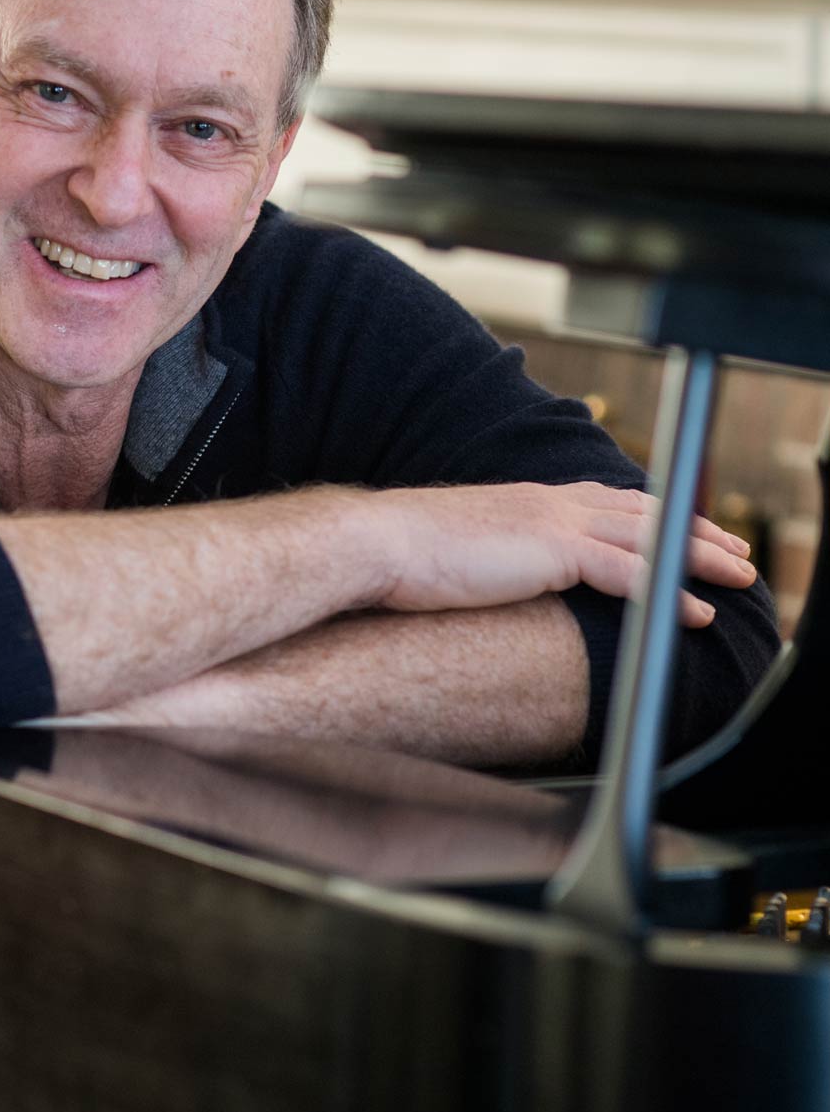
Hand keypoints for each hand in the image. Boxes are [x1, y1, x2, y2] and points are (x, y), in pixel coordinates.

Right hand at [371, 481, 755, 628]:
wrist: (374, 544)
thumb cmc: (399, 557)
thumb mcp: (459, 550)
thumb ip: (492, 556)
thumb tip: (497, 578)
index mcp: (526, 499)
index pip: (606, 500)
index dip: (652, 513)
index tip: (685, 525)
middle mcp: (548, 501)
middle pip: (641, 511)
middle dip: (693, 528)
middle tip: (733, 547)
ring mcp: (553, 522)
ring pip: (649, 537)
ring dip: (698, 557)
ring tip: (737, 576)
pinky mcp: (552, 551)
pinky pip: (628, 572)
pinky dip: (667, 591)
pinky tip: (694, 612)